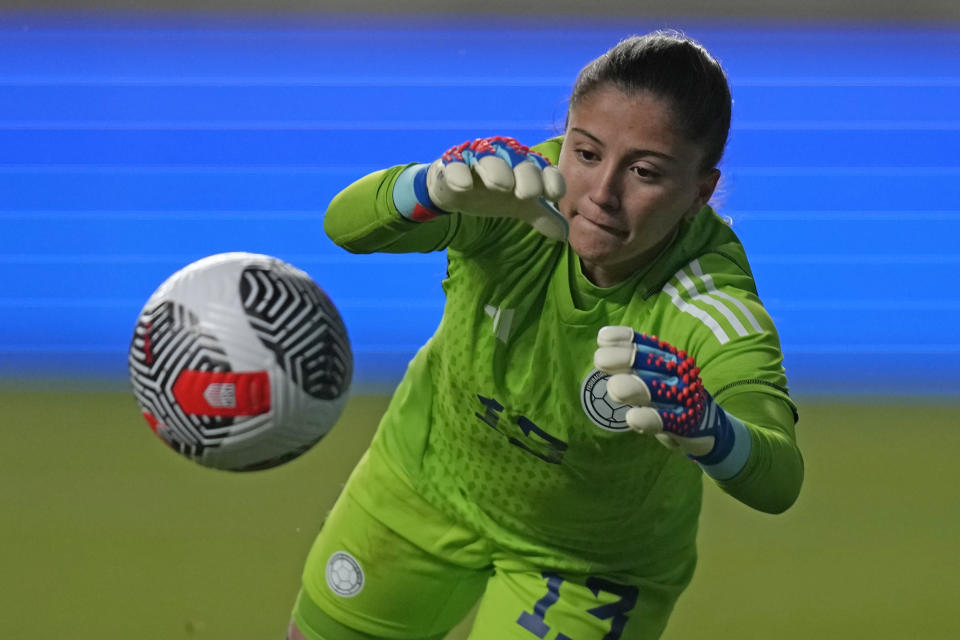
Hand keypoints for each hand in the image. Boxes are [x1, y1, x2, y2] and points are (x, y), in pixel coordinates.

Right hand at [393, 137, 567, 241]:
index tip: (555, 194)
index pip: (543, 169)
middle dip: (526, 176)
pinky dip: (459, 174)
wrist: (456, 188)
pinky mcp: (451, 165)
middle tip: (528, 194)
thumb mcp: (520, 206)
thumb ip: (543, 217)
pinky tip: (464, 185)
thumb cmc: (494, 192)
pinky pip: (455, 165)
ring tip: (501, 185)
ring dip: (496, 170)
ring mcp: (476, 159)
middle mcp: (503, 158)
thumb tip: (565, 235)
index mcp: (523, 166)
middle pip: (518, 162)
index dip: (551, 180)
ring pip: (488, 159)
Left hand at [593, 326, 733, 458]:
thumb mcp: (652, 374)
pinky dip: (648, 419)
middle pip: (650, 362)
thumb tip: (603, 338)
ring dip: (634, 387)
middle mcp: (676, 373)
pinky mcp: (684, 424)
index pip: (645, 343)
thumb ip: (630, 359)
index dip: (623, 339)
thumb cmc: (667, 394)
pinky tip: (632, 417)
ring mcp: (681, 398)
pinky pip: (665, 420)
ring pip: (656, 390)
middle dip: (624, 358)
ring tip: (614, 388)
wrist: (704, 425)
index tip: (603, 339)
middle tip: (600, 361)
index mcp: (668, 357)